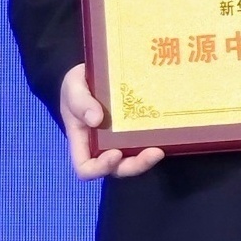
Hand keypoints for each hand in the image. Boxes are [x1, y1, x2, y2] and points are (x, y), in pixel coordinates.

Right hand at [58, 65, 164, 181]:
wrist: (94, 72)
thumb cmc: (78, 82)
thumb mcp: (73, 86)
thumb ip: (80, 101)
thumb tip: (96, 119)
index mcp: (82, 140)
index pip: (85, 168)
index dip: (100, 168)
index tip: (115, 153)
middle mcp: (101, 146)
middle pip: (116, 169)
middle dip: (135, 166)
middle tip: (153, 152)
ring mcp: (119, 140)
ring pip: (133, 160)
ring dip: (147, 160)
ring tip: (160, 149)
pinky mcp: (135, 131)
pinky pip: (144, 144)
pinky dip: (155, 143)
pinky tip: (167, 134)